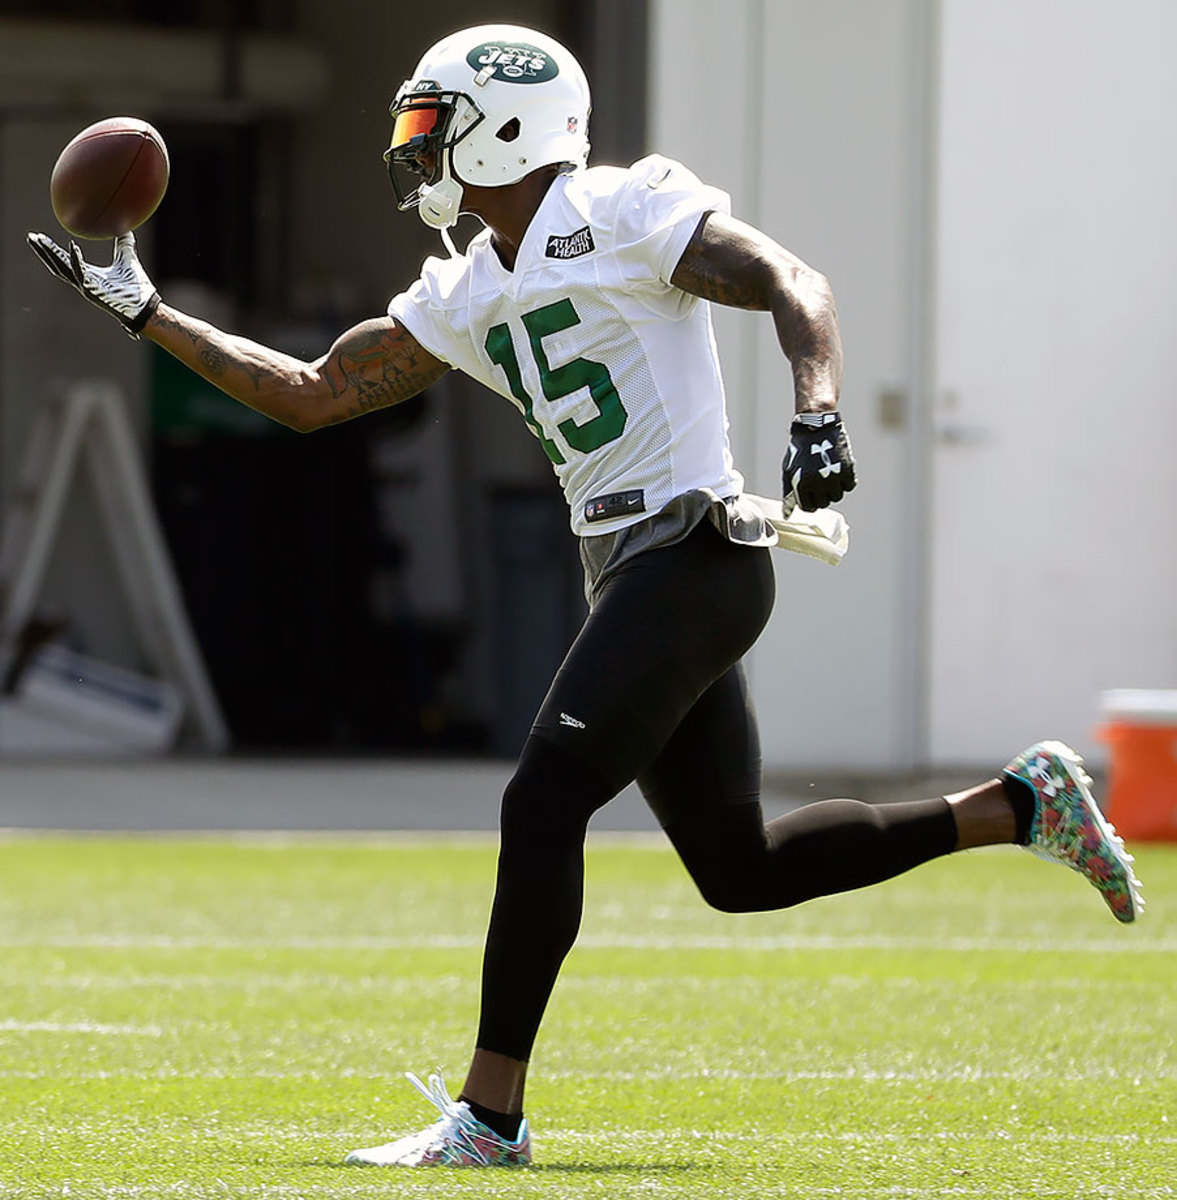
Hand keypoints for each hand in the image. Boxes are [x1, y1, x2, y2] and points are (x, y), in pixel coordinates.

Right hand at [27, 231, 159, 338]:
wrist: (146, 308)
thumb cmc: (137, 288)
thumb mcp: (128, 259)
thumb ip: (124, 244)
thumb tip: (125, 227)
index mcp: (88, 276)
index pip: (64, 261)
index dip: (52, 250)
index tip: (39, 237)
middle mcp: (84, 282)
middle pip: (57, 265)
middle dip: (43, 251)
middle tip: (31, 237)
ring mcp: (87, 289)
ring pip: (63, 269)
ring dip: (51, 254)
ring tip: (40, 240)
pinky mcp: (94, 293)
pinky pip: (82, 274)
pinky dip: (76, 260)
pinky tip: (73, 246)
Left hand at [781, 411, 856, 513]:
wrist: (816, 427)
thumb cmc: (799, 450)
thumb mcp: (789, 470)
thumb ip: (788, 492)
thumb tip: (786, 515)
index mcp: (802, 483)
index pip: (809, 508)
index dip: (810, 503)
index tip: (811, 495)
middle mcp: (818, 482)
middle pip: (824, 503)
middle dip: (821, 496)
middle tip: (820, 483)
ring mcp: (834, 476)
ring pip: (837, 496)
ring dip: (834, 489)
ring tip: (828, 476)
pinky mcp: (847, 468)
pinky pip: (849, 486)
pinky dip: (845, 482)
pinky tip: (839, 471)